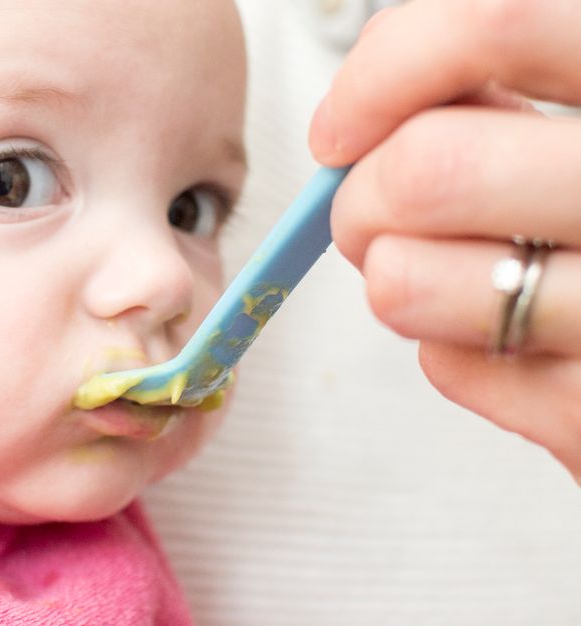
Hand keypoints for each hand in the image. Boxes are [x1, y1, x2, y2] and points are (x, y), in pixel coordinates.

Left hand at [309, 0, 580, 475]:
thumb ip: (501, 109)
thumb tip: (368, 110)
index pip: (495, 23)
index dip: (384, 71)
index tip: (339, 128)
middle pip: (426, 170)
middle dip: (359, 202)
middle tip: (370, 222)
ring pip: (405, 282)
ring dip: (394, 280)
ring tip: (441, 281)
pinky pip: (450, 369)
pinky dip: (452, 353)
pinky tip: (509, 341)